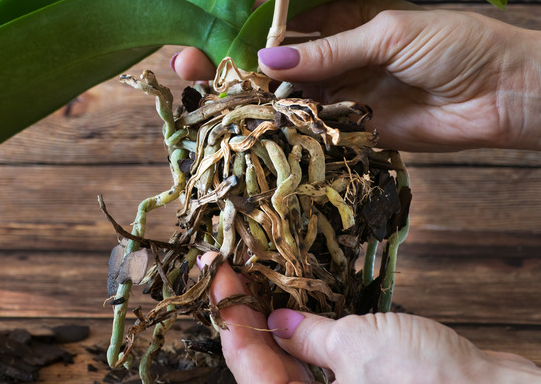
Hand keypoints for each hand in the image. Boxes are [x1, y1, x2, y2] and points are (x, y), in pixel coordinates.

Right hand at [172, 0, 540, 151]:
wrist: (505, 93)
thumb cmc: (456, 45)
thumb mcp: (388, 33)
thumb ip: (329, 52)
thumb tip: (267, 64)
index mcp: (343, 20)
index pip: (282, 24)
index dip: (242, 31)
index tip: (206, 38)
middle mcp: (336, 58)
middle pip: (274, 65)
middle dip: (233, 68)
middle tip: (189, 71)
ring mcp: (342, 97)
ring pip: (287, 100)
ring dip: (253, 105)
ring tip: (210, 108)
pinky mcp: (353, 133)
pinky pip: (312, 133)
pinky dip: (285, 135)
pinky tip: (252, 137)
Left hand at [200, 252, 540, 383]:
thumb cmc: (429, 383)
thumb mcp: (356, 348)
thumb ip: (309, 337)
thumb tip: (278, 323)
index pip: (247, 364)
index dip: (228, 316)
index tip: (218, 275)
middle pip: (261, 366)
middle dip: (243, 319)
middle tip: (229, 274)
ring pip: (288, 366)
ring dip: (270, 326)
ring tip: (254, 283)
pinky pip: (319, 367)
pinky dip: (304, 338)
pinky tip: (296, 307)